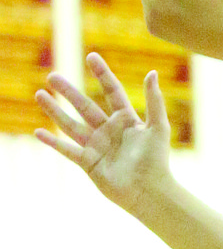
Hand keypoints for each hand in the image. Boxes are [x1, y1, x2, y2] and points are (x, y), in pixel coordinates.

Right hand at [36, 54, 171, 215]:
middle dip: (68, 91)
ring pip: (71, 124)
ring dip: (55, 111)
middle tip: (52, 76)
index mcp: (126, 120)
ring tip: (39, 95)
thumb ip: (154, 101)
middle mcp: (109, 131)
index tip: (92, 57)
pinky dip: (53, 142)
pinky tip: (38, 132)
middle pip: (85, 106)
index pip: (112, 91)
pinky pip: (67, 150)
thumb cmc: (157, 160)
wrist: (149, 191)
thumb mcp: (158, 127)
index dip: (102, 74)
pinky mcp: (88, 163)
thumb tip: (152, 73)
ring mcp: (97, 146)